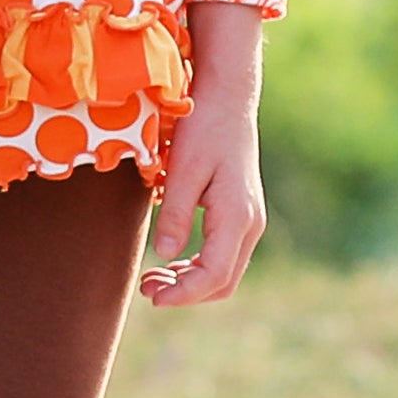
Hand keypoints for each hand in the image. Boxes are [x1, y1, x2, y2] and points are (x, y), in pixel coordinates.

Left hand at [143, 2, 264, 307]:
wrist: (228, 99)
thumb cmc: (204, 128)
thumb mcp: (182, 169)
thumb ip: (175, 214)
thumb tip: (165, 256)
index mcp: (237, 215)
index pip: (215, 275)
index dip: (183, 294)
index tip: (153, 298)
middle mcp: (250, 223)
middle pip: (224, 282)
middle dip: (185, 293)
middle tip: (146, 289)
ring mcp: (249, 219)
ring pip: (225, 272)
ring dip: (190, 282)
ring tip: (152, 278)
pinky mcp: (241, 213)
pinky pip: (223, 255)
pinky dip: (198, 267)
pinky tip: (172, 261)